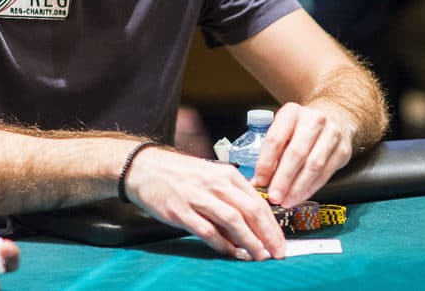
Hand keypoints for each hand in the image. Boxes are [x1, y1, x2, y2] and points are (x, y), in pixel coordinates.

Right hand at [124, 147, 284, 260]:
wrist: (144, 168)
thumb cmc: (179, 174)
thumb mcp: (211, 176)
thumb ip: (231, 197)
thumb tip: (252, 224)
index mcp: (226, 174)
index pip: (258, 201)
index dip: (272, 225)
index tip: (280, 242)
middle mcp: (215, 184)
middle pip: (250, 211)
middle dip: (267, 235)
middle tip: (276, 253)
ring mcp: (197, 197)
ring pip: (232, 221)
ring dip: (249, 241)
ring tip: (259, 256)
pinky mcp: (181, 211)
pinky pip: (207, 231)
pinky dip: (221, 244)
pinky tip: (230, 253)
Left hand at [251, 102, 353, 207]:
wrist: (334, 116)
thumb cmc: (301, 127)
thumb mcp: (284, 130)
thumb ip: (271, 153)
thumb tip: (257, 182)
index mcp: (292, 112)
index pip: (276, 139)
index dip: (266, 163)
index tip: (259, 181)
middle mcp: (314, 120)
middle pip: (296, 153)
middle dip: (283, 179)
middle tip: (274, 197)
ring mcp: (332, 134)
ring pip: (313, 165)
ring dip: (298, 188)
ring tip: (286, 201)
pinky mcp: (343, 149)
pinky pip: (326, 173)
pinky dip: (311, 188)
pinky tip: (300, 197)